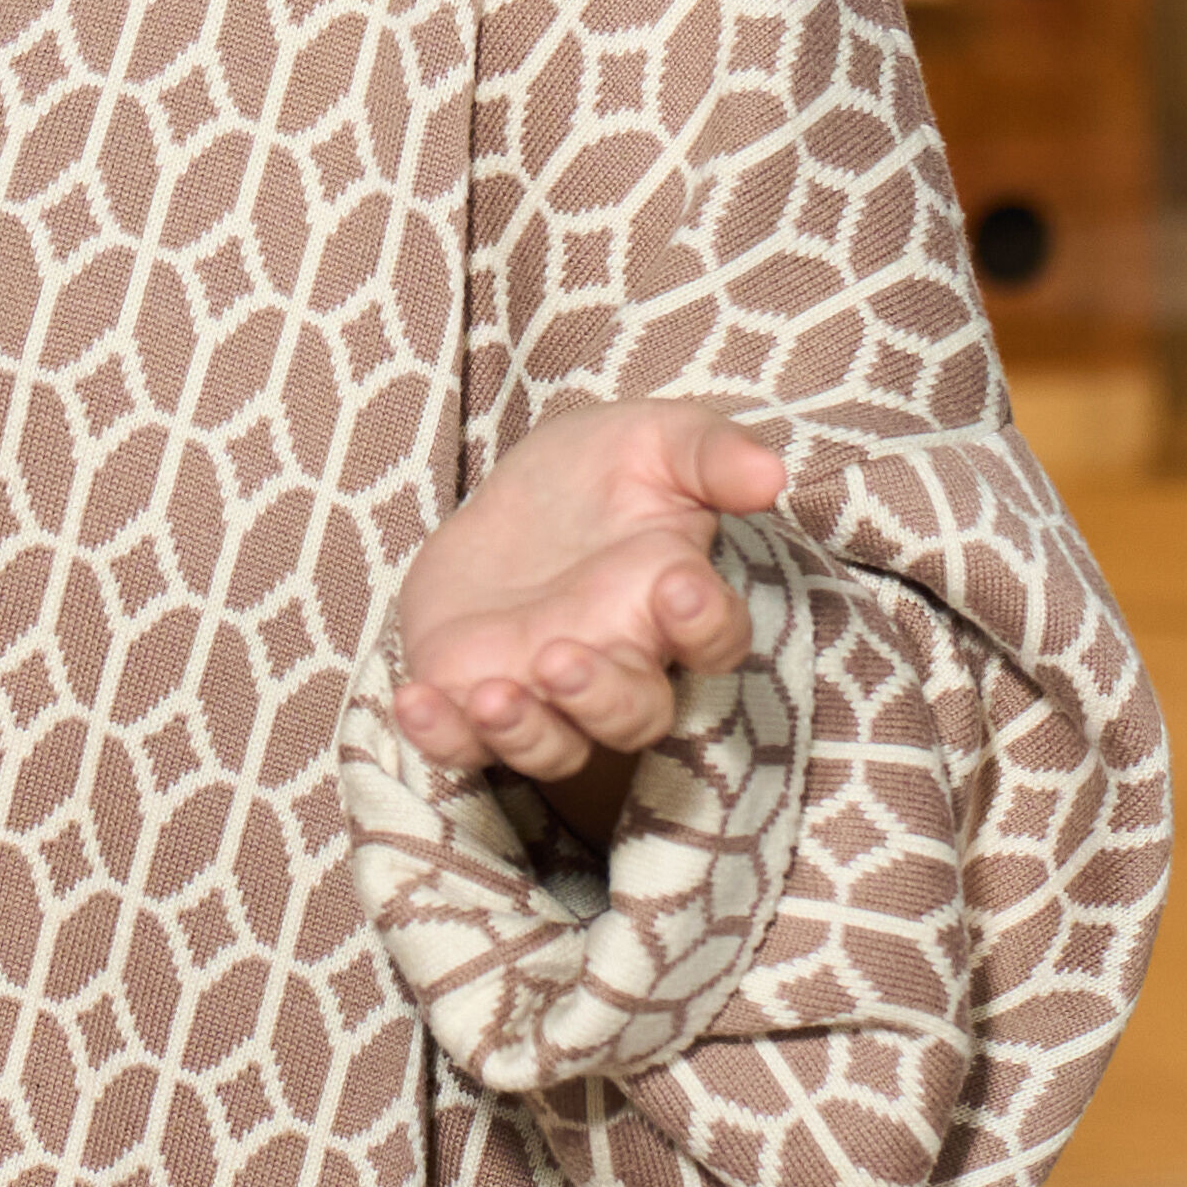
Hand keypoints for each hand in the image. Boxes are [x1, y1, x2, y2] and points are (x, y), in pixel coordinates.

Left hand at [390, 397, 785, 820]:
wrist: (508, 494)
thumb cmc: (599, 472)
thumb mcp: (654, 439)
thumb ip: (711, 453)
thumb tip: (771, 476)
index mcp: (673, 604)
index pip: (712, 639)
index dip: (703, 624)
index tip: (677, 585)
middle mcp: (620, 661)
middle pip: (635, 716)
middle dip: (602, 696)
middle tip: (561, 654)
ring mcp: (545, 692)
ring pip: (558, 746)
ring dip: (526, 732)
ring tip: (493, 694)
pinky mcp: (473, 700)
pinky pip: (463, 747)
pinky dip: (442, 738)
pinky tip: (414, 701)